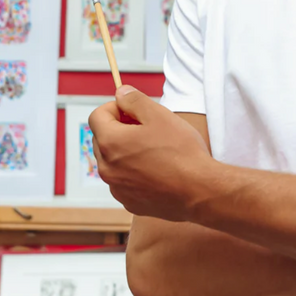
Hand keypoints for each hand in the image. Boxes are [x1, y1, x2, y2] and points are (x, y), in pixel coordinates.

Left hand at [88, 86, 212, 219]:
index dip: (114, 108)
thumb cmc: (181, 153)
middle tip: (146, 128)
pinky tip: (156, 170)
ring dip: (125, 152)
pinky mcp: (129, 202)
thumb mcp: (159, 115)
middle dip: (119, 129)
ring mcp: (117, 188)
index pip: (97, 116)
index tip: (132, 110)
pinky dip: (133, 173)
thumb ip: (134, 100)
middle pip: (102, 139)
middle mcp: (107, 168)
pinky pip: (124, 181)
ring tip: (153, 150)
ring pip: (112, 161)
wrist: (199, 190)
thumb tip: (120, 93)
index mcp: (110, 142)